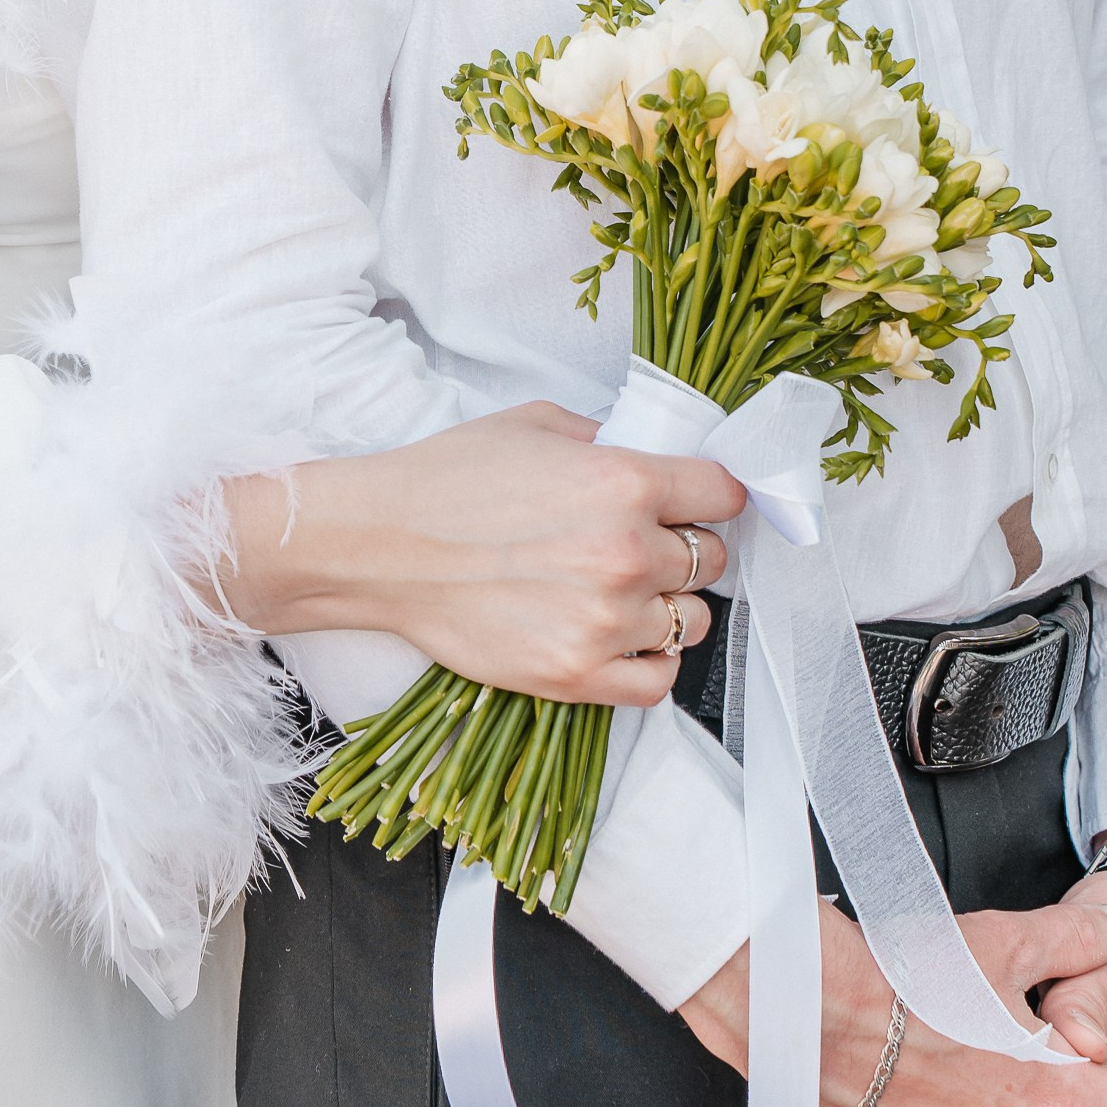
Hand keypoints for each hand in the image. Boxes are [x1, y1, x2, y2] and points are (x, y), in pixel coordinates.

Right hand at [220, 403, 743, 704]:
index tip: (700, 500)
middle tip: (649, 543)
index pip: (724, 493)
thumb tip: (652, 460)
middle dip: (687, 547)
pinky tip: (622, 638)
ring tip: (629, 594)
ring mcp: (606, 621)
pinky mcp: (577, 675)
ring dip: (671, 605)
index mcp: (624, 481)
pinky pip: (658, 681)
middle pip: (712, 558)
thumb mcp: (536, 425)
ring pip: (693, 621)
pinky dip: (651, 661)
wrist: (381, 545)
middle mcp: (628, 553)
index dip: (714, 494)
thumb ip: (607, 442)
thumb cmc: (449, 477)